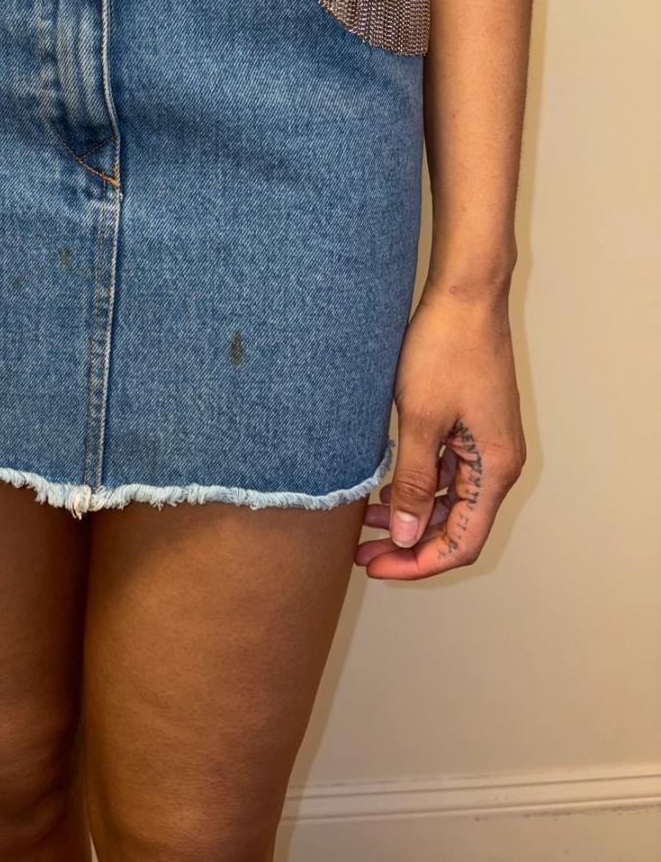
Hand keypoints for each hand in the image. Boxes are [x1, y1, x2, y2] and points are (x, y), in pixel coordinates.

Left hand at [355, 279, 526, 578]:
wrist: (464, 295)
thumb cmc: (445, 349)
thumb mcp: (420, 419)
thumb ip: (415, 481)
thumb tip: (408, 534)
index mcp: (495, 468)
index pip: (461, 542)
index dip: (418, 563)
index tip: (376, 566)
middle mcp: (498, 462)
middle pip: (458, 526)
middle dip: (411, 543)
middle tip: (364, 550)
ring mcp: (487, 443)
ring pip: (451, 500)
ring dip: (413, 513)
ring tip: (365, 520)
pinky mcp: (473, 425)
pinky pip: (448, 471)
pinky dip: (419, 484)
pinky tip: (386, 485)